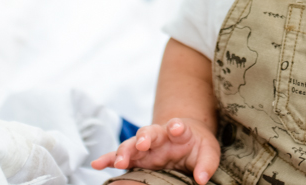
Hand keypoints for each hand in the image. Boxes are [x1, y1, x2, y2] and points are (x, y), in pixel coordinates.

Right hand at [90, 117, 220, 184]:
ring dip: (124, 151)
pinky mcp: (135, 156)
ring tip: (119, 162)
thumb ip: (206, 164)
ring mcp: (145, 146)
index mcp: (179, 131)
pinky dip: (107, 159)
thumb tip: (201, 179)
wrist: (185, 137)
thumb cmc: (197, 145)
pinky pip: (118, 157)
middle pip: (149, 132)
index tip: (176, 128)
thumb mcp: (208, 152)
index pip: (177, 126)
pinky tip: (96, 164)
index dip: (176, 126)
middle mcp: (159, 136)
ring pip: (131, 144)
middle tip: (142, 144)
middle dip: (144, 138)